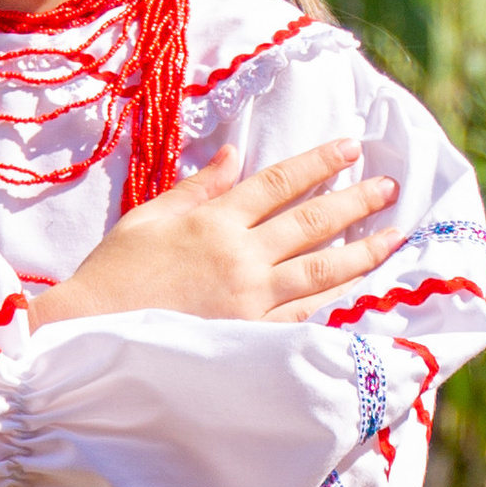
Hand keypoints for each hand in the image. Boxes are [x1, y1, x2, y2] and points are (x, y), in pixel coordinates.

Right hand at [26, 141, 402, 328]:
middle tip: (391, 187)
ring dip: (363, 250)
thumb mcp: (147, 218)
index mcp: (214, 220)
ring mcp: (250, 300)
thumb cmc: (112, 276)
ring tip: (395, 236)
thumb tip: (234, 155)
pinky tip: (361, 289)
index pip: (279, 182)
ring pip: (321, 269)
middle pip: (312, 221)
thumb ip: (197, 188)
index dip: (319, 162)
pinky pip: (305, 316)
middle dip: (356, 200)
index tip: (351, 148)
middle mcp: (240, 255)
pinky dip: (337, 301)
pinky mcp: (250, 338)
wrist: (90, 335)